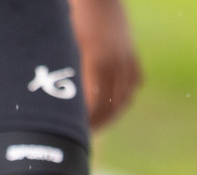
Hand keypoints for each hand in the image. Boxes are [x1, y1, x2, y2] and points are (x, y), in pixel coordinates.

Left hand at [70, 0, 141, 129]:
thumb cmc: (74, 16)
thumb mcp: (67, 45)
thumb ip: (68, 72)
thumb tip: (63, 104)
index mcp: (98, 62)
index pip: (95, 105)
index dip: (88, 122)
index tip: (77, 132)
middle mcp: (117, 63)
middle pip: (112, 105)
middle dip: (99, 123)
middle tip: (86, 135)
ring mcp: (127, 59)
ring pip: (125, 97)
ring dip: (113, 113)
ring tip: (99, 124)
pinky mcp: (132, 54)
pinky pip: (134, 84)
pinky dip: (125, 96)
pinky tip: (114, 105)